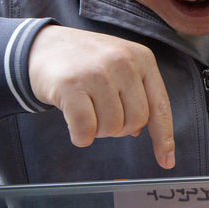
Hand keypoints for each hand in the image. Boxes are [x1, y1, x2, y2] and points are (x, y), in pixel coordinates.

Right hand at [26, 26, 174, 168]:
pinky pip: (85, 130)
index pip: (160, 106)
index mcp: (142, 58)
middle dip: (118, 128)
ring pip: (111, 127)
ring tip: (86, 109)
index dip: (163, 137)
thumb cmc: (84, 62)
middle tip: (101, 113)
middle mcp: (123, 62)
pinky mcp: (71, 84)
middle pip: (136, 121)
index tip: (166, 161)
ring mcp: (97, 72)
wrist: (41, 46)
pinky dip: (80, 136)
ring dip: (97, 130)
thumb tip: (141, 132)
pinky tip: (73, 124)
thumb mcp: (118, 66)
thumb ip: (136, 94)